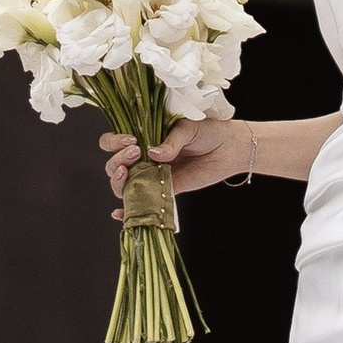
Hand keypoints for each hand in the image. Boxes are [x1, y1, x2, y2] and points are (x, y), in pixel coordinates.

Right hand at [100, 117, 242, 203]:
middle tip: (136, 152)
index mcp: (143, 137)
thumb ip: (171, 142)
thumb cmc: (208, 131)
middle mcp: (142, 158)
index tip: (131, 140)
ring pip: (122, 184)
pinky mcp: (164, 192)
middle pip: (113, 165)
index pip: (113, 142)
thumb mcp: (188, 128)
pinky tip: (118, 213)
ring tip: (129, 173)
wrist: (230, 148)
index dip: (115, 142)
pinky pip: (142, 202)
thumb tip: (153, 155)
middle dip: (117, 160)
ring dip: (119, 181)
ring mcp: (151, 176)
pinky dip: (127, 210)